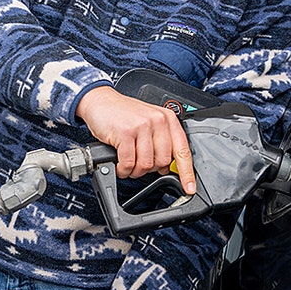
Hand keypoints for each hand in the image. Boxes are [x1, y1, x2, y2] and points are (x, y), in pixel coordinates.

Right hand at [77, 86, 195, 193]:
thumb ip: (161, 142)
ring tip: (127, 163)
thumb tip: (167, 168)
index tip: (190, 188)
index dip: (187, 173)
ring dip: (134, 171)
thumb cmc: (123, 113)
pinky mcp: (125, 133)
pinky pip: (128, 163)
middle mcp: (158, 121)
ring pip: (146, 164)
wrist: (101, 101)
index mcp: (168, 119)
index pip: (183, 150)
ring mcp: (142, 126)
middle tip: (138, 164)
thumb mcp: (149, 123)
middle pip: (163, 161)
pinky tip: (119, 164)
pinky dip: (123, 169)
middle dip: (149, 169)